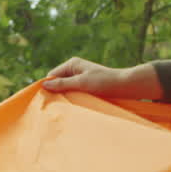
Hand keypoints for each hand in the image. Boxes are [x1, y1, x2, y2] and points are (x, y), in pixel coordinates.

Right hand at [41, 58, 163, 99]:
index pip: (52, 75)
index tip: (46, 99)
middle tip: (54, 105)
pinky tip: (72, 107)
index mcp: (72, 64)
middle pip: (58, 82)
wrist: (126, 86)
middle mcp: (75, 70)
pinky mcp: (86, 87)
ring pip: (65, 89)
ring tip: (64, 107)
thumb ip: (63, 84)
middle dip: (56, 93)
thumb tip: (44, 85)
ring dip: (65, 97)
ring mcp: (80, 79)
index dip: (48, 86)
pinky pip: (73, 93)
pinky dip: (72, 99)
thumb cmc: (105, 82)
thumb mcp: (82, 83)